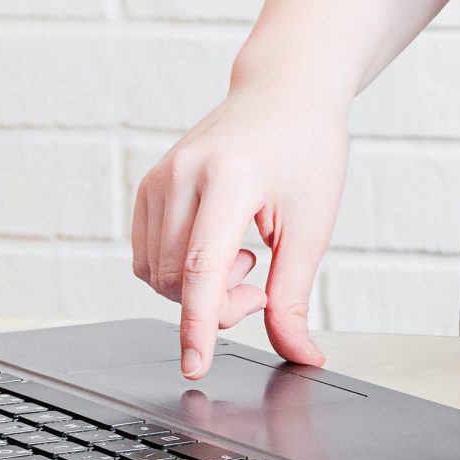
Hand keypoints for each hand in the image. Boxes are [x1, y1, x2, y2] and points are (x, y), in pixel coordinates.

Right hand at [132, 79, 345, 378]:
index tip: (196, 366)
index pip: (201, 268)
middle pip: (176, 279)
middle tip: (262, 287)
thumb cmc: (307, 149)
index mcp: (230, 178)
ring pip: (155, 274)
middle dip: (218, 305)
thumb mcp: (312, 225)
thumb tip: (298, 353)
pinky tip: (217, 247)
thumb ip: (295, 296)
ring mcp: (159, 178)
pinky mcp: (148, 186)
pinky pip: (147, 255)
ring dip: (197, 289)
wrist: (284, 94)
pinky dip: (178, 271)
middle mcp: (183, 174)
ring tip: (244, 257)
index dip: (198, 324)